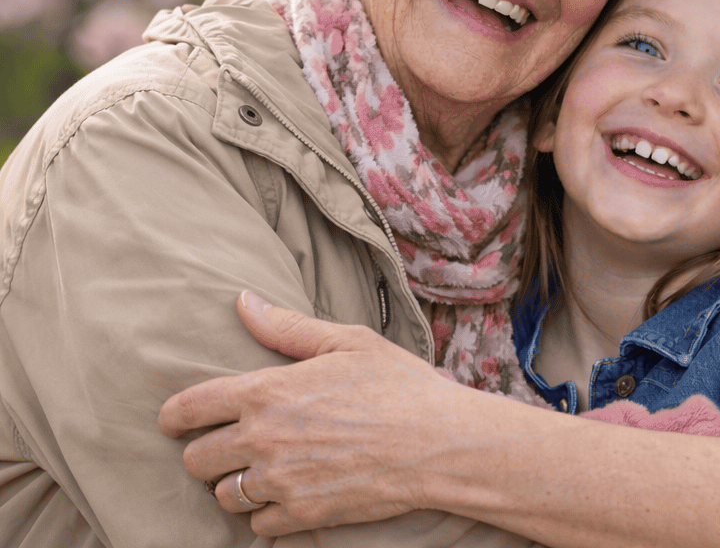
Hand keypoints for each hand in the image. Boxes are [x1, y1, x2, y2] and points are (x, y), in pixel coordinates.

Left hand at [159, 291, 461, 536]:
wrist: (439, 443)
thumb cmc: (400, 386)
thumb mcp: (349, 343)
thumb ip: (288, 327)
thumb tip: (244, 301)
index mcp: (268, 391)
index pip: (189, 408)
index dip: (173, 416)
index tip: (176, 421)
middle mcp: (264, 439)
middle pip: (196, 459)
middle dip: (208, 453)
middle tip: (233, 447)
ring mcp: (280, 481)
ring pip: (222, 495)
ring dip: (236, 485)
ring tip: (264, 472)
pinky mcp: (300, 514)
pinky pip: (257, 524)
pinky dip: (268, 513)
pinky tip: (291, 494)